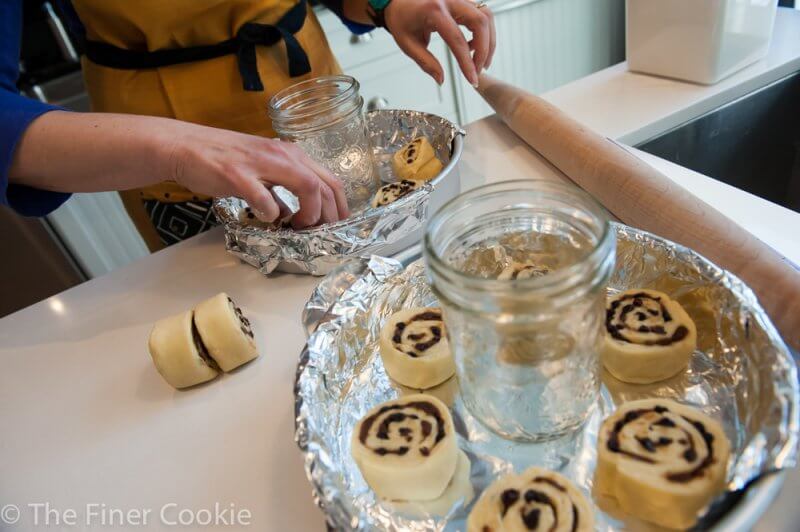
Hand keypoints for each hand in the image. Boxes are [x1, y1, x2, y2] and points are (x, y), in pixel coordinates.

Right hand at [165, 125, 349, 228]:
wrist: (184, 146)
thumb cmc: (221, 160)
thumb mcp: (260, 171)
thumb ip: (279, 190)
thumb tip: (292, 214)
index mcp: (289, 154)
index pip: (329, 179)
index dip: (338, 206)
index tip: (334, 225)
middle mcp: (281, 154)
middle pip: (325, 185)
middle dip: (329, 215)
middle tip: (321, 232)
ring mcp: (261, 163)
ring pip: (307, 186)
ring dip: (309, 213)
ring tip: (299, 227)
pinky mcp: (238, 175)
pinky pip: (265, 200)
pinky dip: (270, 214)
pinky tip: (264, 217)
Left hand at [384, 0, 495, 85]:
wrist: (398, 1)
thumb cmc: (401, 19)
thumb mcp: (408, 44)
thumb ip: (426, 63)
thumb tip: (441, 79)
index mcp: (433, 11)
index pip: (458, 40)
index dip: (467, 62)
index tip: (472, 79)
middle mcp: (450, 0)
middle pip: (480, 22)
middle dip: (484, 50)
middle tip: (478, 70)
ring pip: (486, 16)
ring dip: (489, 40)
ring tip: (479, 60)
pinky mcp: (463, 0)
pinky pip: (482, 14)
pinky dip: (483, 32)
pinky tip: (472, 46)